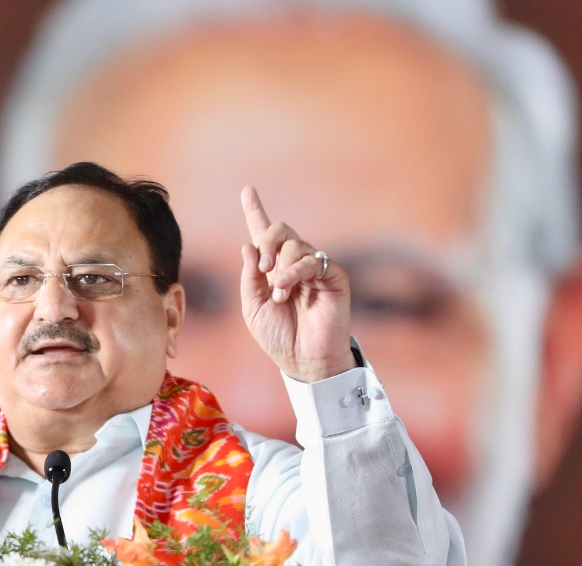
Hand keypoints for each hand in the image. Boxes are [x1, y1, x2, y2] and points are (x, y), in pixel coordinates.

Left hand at [240, 186, 354, 381]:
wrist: (303, 360)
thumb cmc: (278, 337)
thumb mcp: (252, 307)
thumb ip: (249, 277)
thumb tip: (248, 246)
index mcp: (271, 268)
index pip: (262, 233)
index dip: (255, 210)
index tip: (247, 189)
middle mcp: (293, 263)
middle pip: (280, 229)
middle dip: (266, 241)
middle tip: (261, 267)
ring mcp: (314, 268)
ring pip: (294, 244)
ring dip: (280, 268)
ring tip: (280, 294)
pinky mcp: (333, 276)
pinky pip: (312, 259)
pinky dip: (294, 272)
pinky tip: (287, 288)